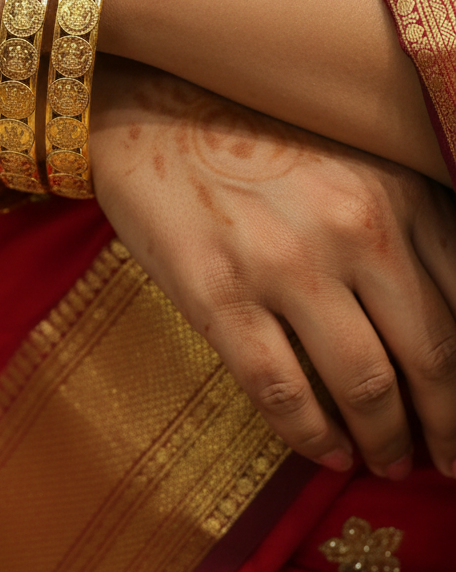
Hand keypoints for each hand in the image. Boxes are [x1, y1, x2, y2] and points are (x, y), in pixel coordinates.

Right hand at [90, 59, 455, 478]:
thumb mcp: (349, 159)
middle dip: (446, 424)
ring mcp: (285, 263)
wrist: (146, 110)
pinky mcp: (219, 295)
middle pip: (432, 357)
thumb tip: (442, 310)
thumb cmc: (250, 134)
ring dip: (386, 441)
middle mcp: (353, 227)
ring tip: (387, 460)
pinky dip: (314, 438)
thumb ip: (404, 220)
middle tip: (445, 458)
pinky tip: (329, 454)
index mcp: (394, 191)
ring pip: (365, 385)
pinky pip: (283, 391)